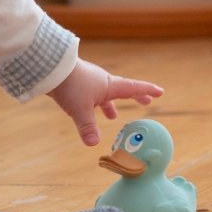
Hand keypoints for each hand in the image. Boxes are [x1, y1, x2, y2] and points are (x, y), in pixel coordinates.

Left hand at [48, 59, 163, 146]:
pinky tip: (89, 109)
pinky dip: (96, 103)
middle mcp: (103, 82)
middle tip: (146, 101)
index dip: (147, 90)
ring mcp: (91, 81)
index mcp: (109, 86)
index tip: (160, 92)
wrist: (51, 67)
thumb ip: (88, 127)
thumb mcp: (80, 110)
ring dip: (112, 104)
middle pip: (124, 89)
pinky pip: (93, 94)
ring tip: (113, 116)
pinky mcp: (79, 82)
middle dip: (135, 96)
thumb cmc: (70, 85)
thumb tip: (93, 144)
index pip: (134, 88)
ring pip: (106, 93)